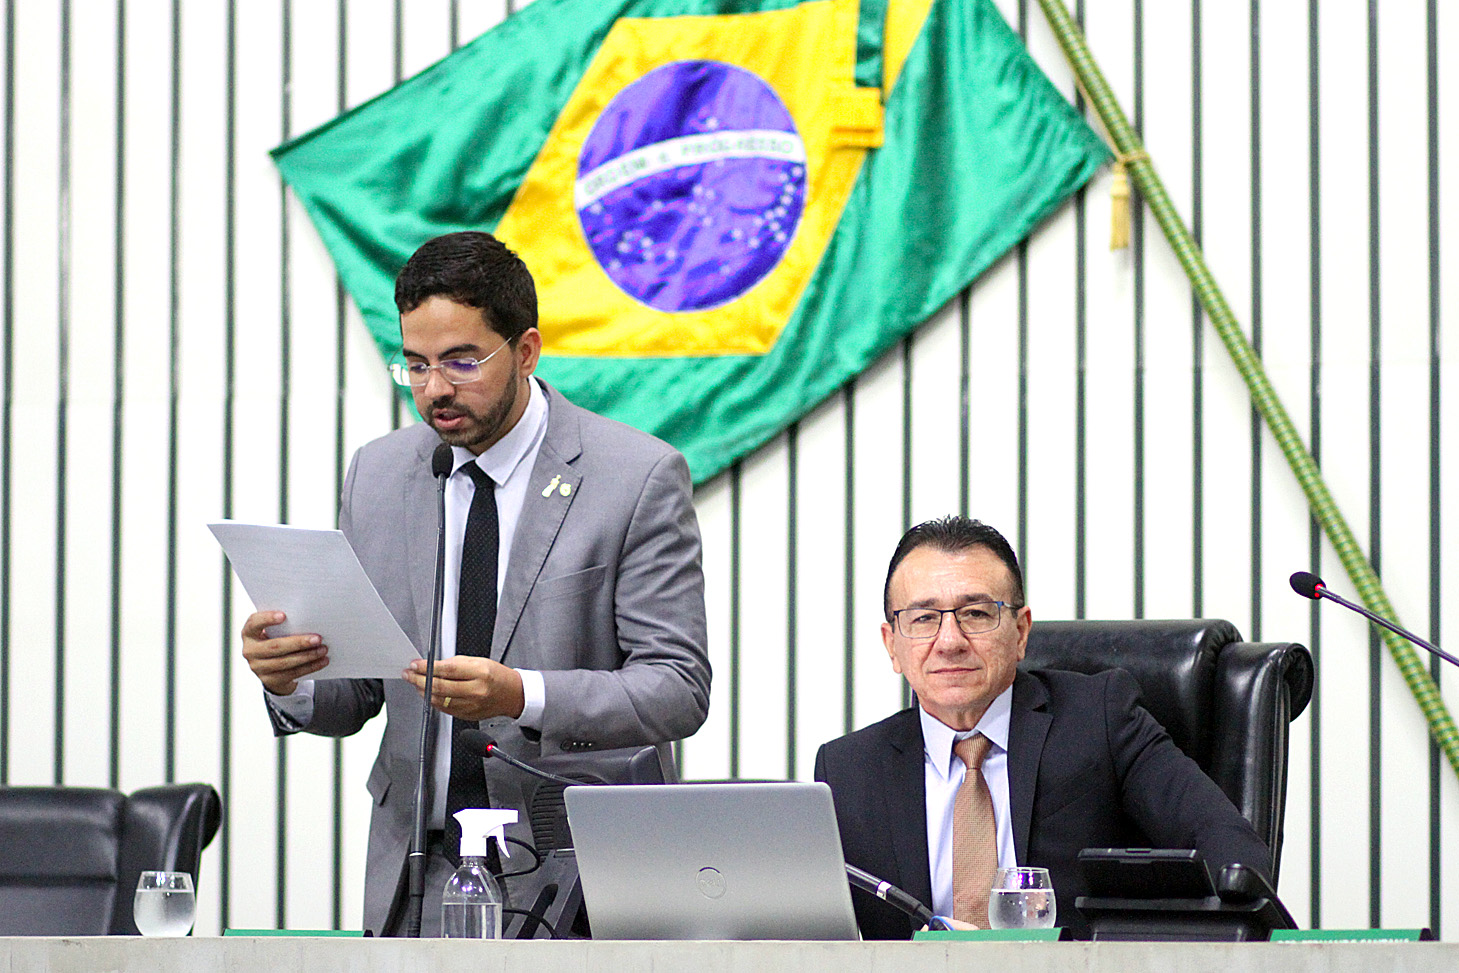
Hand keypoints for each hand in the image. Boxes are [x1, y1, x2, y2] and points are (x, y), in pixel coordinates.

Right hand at [241, 610, 328, 695]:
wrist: (273, 668)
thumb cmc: (277, 639)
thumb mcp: (275, 631)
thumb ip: (285, 625)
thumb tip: (310, 619)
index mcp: (249, 633)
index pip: (253, 623)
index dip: (267, 619)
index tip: (284, 615)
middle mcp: (249, 651)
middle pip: (274, 646)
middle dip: (298, 642)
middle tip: (318, 638)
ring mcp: (257, 668)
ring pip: (285, 662)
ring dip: (307, 656)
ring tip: (323, 649)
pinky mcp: (270, 680)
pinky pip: (292, 673)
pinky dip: (310, 666)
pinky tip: (322, 661)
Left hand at [404, 656, 524, 720]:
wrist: (512, 695)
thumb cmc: (496, 676)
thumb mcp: (479, 661)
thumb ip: (455, 663)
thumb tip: (432, 666)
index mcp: (480, 673)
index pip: (447, 669)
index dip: (427, 667)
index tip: (415, 664)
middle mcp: (476, 691)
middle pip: (440, 686)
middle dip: (419, 679)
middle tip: (408, 674)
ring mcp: (471, 705)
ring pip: (439, 699)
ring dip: (423, 691)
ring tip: (415, 683)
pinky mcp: (467, 716)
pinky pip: (444, 709)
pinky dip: (433, 700)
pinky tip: (428, 693)